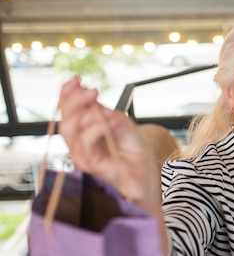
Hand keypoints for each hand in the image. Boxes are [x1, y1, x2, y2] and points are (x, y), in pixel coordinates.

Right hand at [57, 76, 159, 209]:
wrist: (147, 176)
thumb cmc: (135, 153)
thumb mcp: (123, 125)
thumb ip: (107, 114)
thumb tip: (93, 100)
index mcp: (85, 133)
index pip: (68, 112)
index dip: (68, 95)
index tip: (76, 79)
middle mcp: (80, 144)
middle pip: (65, 120)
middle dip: (73, 100)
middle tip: (89, 89)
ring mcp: (83, 156)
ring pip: (69, 130)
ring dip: (82, 111)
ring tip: (96, 100)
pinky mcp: (90, 166)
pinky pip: (84, 145)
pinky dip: (93, 129)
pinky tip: (105, 121)